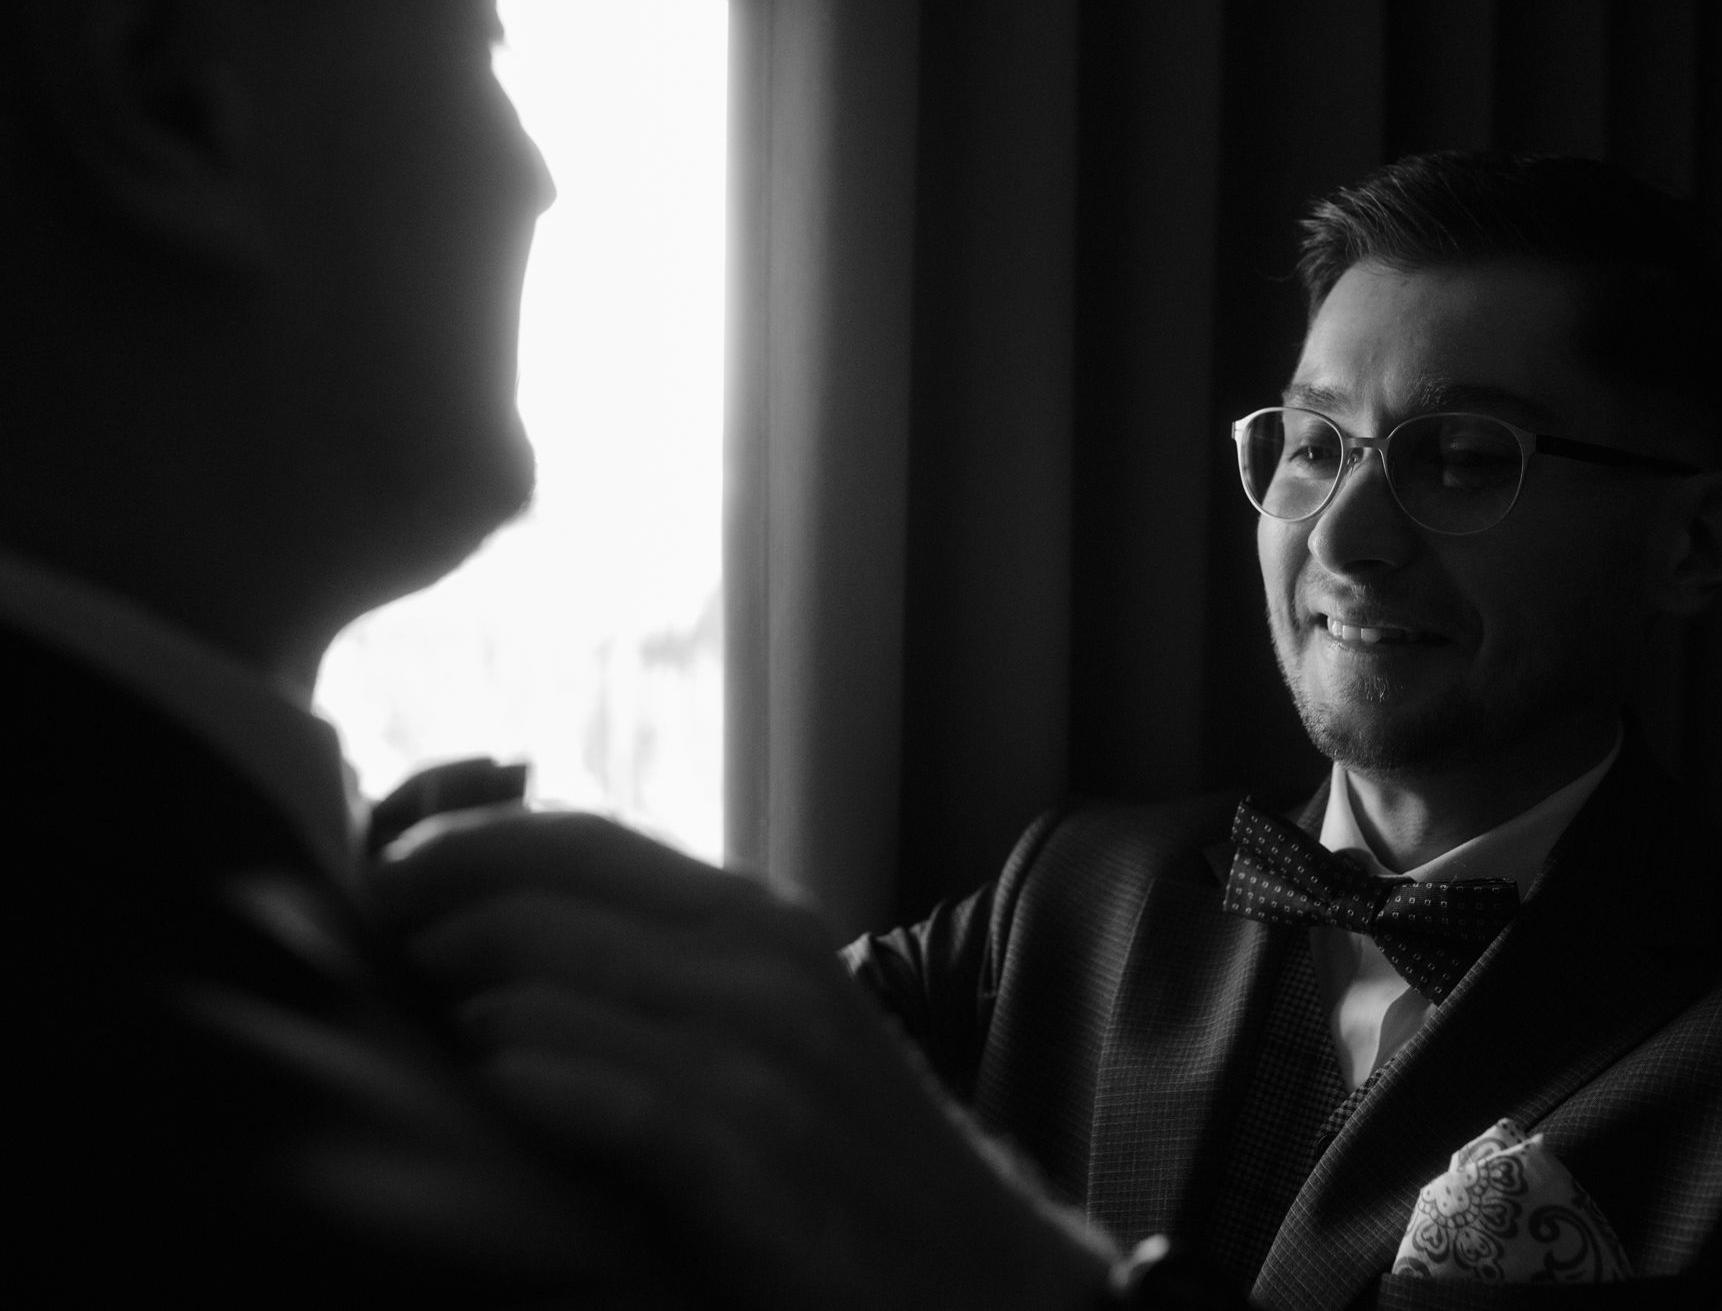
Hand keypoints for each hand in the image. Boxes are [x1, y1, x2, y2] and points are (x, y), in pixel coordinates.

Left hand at [375, 809, 1112, 1310]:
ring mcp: (754, 1056)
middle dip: (424, 919)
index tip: (378, 879)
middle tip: (365, 960)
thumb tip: (512, 935)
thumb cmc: (850, 1154)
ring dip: (457, 1004)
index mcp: (755, 920)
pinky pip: (599, 1092)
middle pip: (537, 897)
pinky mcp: (745, 1156)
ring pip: (546, 984)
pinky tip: (494, 1093)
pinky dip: (529, 1082)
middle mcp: (755, 963)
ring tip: (417, 1038)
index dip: (456, 843)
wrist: (976, 1277)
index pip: (574, 835)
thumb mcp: (770, 1023)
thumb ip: (661, 967)